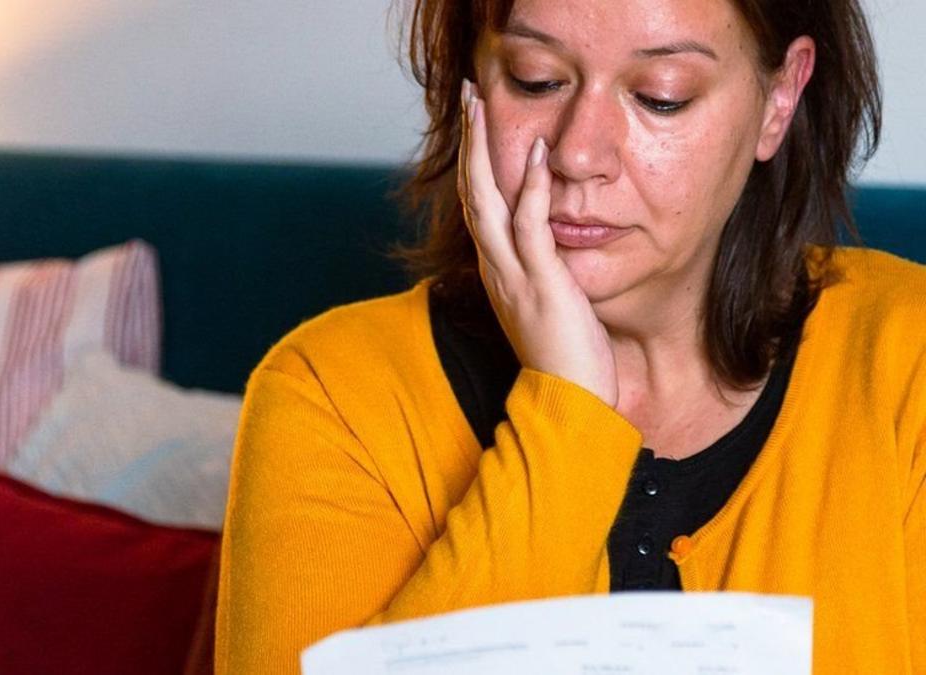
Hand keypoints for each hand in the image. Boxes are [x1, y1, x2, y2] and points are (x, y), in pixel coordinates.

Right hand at [457, 78, 618, 408]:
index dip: (475, 165)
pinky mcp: (540, 282)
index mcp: (497, 271)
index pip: (479, 208)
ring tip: (481, 106)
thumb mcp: (550, 305)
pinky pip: (529, 225)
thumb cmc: (566, 359)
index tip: (478, 126)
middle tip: (467, 97)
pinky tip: (536, 154)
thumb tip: (554, 248)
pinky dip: (530, 187)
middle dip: (469, 142)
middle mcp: (496, 268)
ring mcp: (513, 274)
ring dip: (484, 150)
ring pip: (487, 201)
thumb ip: (545, 272)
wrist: (569, 402)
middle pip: (472, 193)